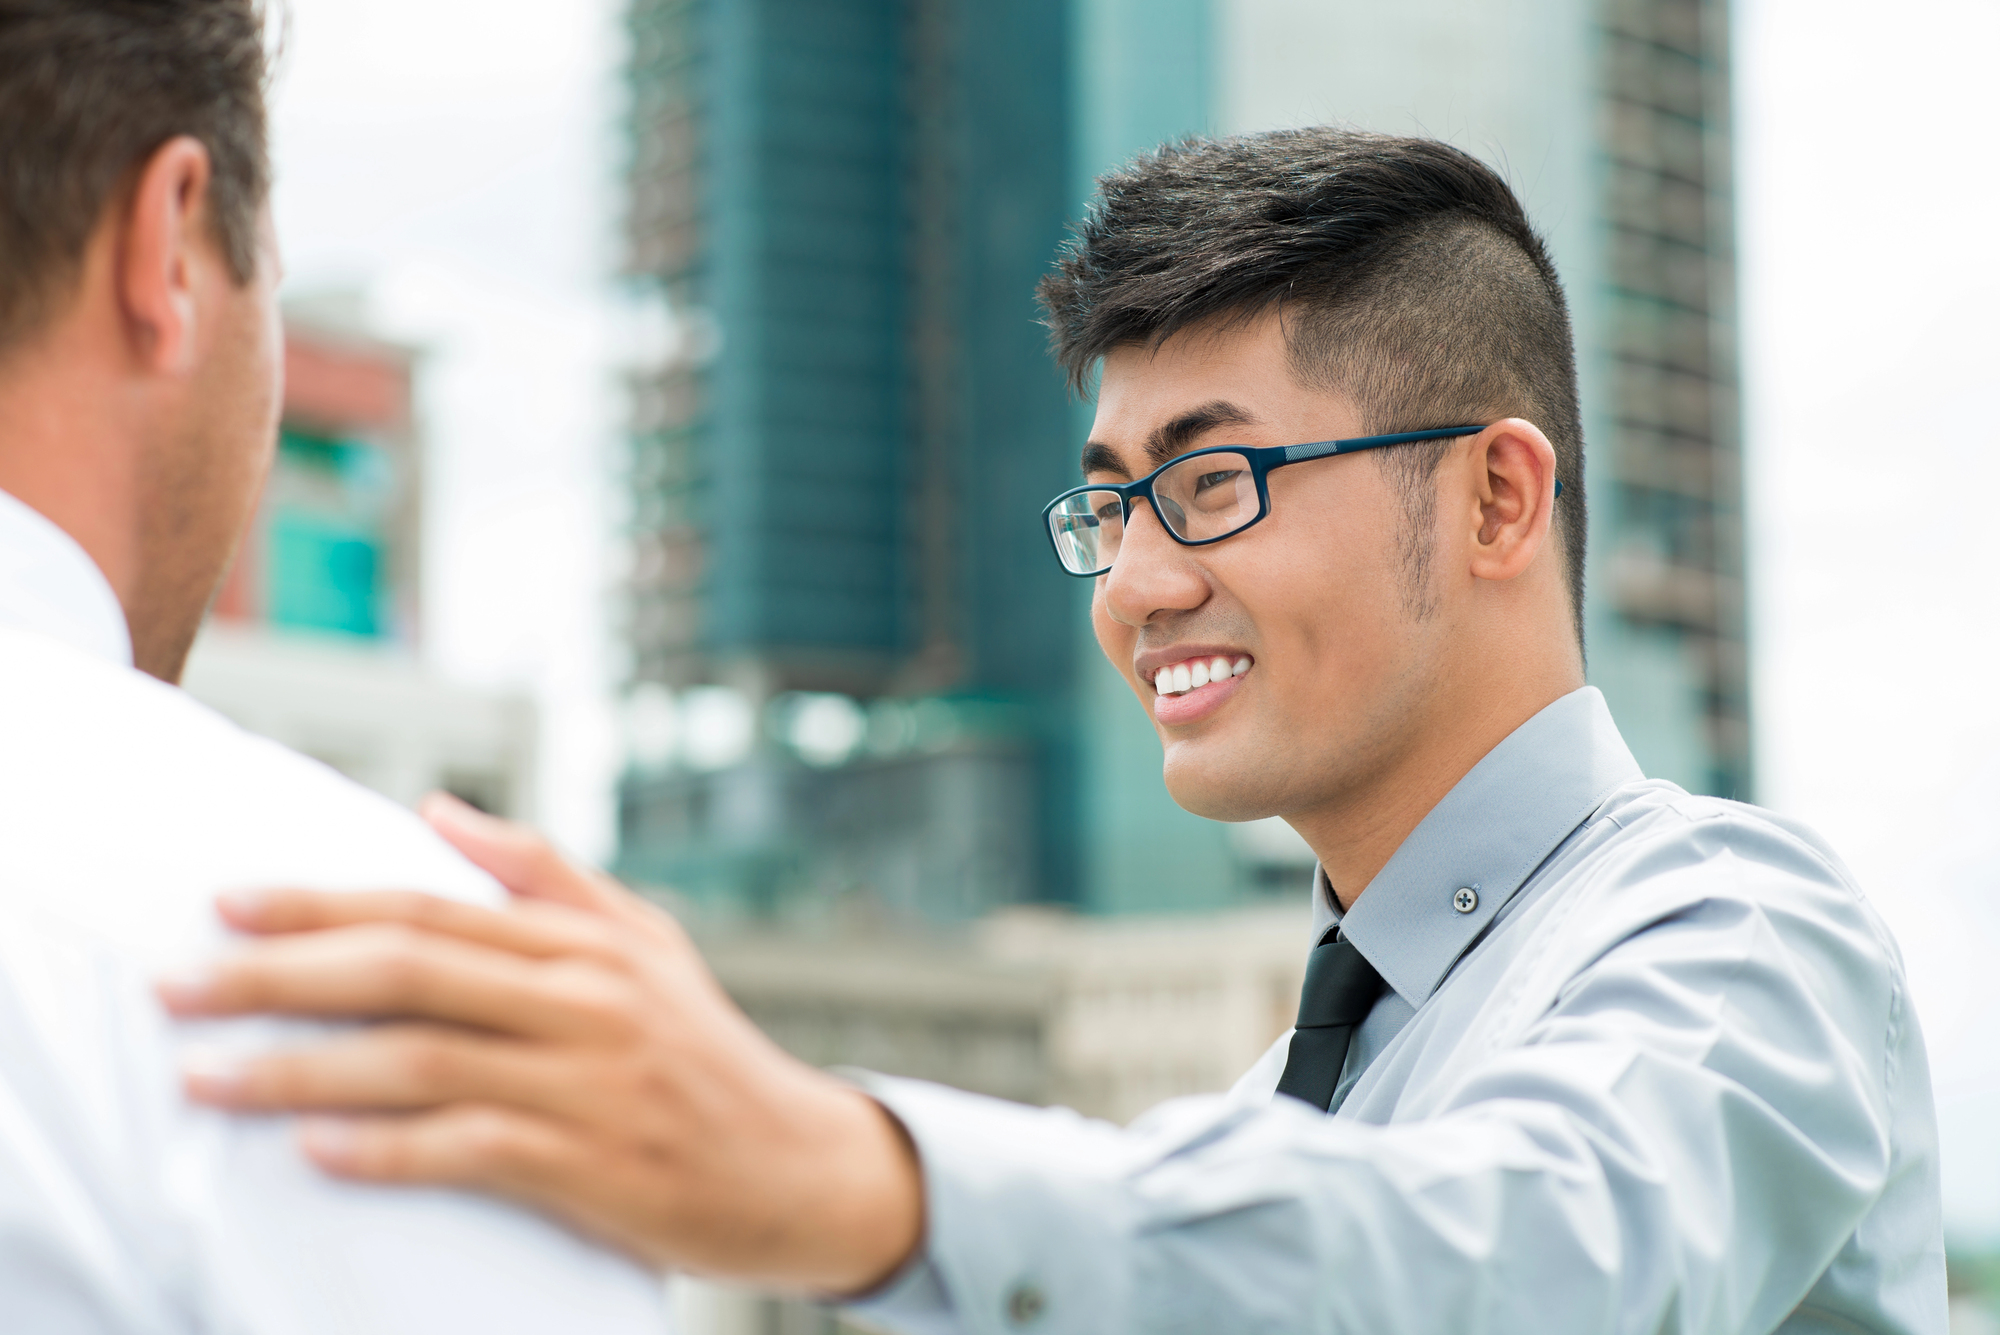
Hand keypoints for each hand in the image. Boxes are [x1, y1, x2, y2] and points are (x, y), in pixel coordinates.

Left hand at [156, 794, 924, 1295]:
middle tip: (180, 989)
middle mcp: (584, 1000)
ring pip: (419, 1062)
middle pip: (407, 973)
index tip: (225, 905)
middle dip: (278, 977)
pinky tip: (313, 1152)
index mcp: (587, 942)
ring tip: (208, 1077)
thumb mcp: (646, 943)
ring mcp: (587, 1083)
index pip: (430, 908)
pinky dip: (384, 1151)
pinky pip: (467, 1152)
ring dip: (299, 1072)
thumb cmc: (704, 1053)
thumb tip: (438, 812)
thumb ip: (543, 874)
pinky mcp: (590, 1166)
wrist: (797, 1167)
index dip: (320, 903)